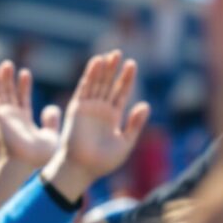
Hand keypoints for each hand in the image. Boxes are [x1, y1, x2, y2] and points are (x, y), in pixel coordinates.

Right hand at [0, 61, 61, 169]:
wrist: (30, 162)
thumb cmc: (40, 154)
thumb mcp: (51, 134)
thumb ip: (51, 121)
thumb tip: (53, 108)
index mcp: (23, 119)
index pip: (22, 97)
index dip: (23, 85)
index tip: (25, 72)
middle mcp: (12, 117)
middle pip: (9, 93)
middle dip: (8, 78)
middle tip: (8, 63)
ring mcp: (4, 118)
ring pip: (0, 95)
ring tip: (0, 67)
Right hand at [42, 50, 150, 199]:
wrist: (84, 169)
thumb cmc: (104, 161)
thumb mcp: (126, 142)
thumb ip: (135, 124)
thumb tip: (146, 104)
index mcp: (113, 116)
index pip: (121, 92)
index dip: (126, 79)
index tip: (132, 64)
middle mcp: (101, 109)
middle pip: (109, 84)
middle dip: (114, 69)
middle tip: (120, 53)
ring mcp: (88, 107)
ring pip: (97, 83)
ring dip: (103, 69)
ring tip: (110, 55)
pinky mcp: (77, 108)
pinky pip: (84, 88)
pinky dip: (89, 75)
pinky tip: (96, 63)